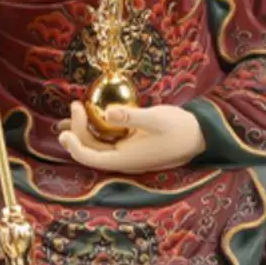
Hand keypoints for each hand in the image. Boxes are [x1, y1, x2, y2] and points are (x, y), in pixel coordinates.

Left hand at [57, 101, 203, 174]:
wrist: (200, 135)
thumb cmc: (180, 128)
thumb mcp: (157, 118)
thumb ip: (132, 116)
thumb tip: (107, 113)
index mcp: (126, 159)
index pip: (91, 158)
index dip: (74, 146)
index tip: (65, 130)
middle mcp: (123, 160)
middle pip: (91, 149)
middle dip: (78, 129)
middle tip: (76, 104)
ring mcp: (126, 153)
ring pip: (97, 144)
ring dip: (83, 129)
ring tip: (74, 109)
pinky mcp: (131, 145)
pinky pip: (106, 139)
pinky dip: (95, 127)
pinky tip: (90, 114)